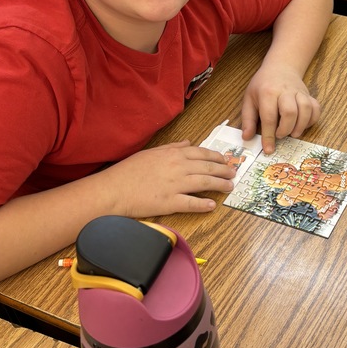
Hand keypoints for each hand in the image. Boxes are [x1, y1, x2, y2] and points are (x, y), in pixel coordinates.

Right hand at [106, 142, 235, 216]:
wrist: (113, 190)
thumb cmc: (128, 171)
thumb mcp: (151, 152)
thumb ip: (171, 147)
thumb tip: (187, 142)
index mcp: (173, 154)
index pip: (201, 153)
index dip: (216, 157)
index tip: (225, 160)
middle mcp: (177, 167)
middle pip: (207, 168)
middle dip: (223, 170)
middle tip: (233, 173)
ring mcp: (174, 185)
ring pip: (204, 183)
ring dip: (220, 185)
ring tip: (230, 187)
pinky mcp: (170, 203)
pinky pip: (191, 203)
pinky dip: (204, 204)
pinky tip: (212, 205)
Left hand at [241, 65, 320, 153]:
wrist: (280, 67)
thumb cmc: (262, 85)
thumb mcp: (249, 99)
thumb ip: (248, 119)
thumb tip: (247, 138)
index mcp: (267, 92)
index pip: (269, 117)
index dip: (269, 136)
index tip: (268, 149)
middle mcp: (285, 91)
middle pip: (290, 112)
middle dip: (286, 129)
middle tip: (280, 135)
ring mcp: (299, 92)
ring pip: (306, 109)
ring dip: (301, 126)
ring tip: (293, 133)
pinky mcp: (308, 95)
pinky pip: (316, 107)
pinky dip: (312, 119)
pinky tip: (304, 125)